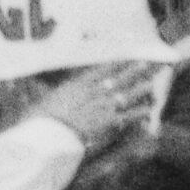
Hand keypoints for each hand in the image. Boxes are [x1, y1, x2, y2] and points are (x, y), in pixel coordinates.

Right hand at [39, 63, 162, 156]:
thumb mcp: (45, 101)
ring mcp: (100, 106)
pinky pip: (127, 116)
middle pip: (117, 77)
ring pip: (126, 93)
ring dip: (140, 86)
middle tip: (147, 61)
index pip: (101, 69)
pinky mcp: (106, 122)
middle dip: (133, 69)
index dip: (116, 62)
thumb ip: (49, 92)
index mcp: (78, 85)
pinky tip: (150, 109)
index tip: (126, 55)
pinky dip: (139, 112)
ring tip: (153, 81)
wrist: (48, 135)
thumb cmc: (41, 120)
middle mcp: (92, 92)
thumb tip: (37, 85)